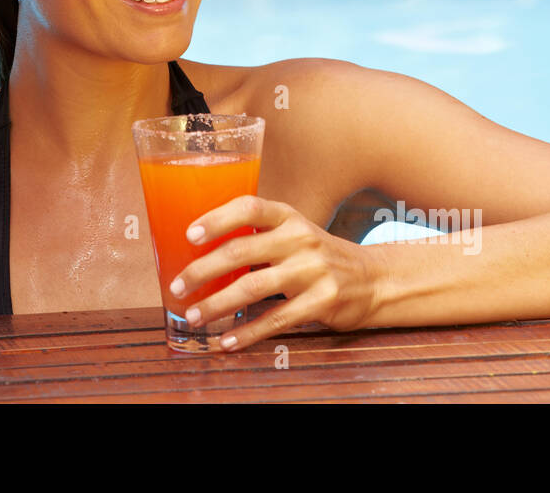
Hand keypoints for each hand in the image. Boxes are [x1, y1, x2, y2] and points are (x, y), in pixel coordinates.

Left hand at [169, 195, 381, 350]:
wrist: (372, 279)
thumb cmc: (316, 256)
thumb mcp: (292, 234)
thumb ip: (257, 238)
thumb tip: (199, 254)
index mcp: (288, 217)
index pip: (248, 208)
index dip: (217, 219)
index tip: (189, 235)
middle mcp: (300, 238)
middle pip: (241, 250)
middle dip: (202, 270)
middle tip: (177, 285)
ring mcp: (313, 270)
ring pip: (253, 287)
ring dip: (217, 304)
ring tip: (194, 315)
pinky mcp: (322, 301)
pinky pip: (276, 319)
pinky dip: (248, 333)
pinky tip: (227, 341)